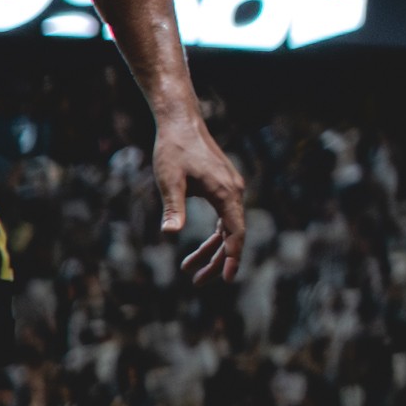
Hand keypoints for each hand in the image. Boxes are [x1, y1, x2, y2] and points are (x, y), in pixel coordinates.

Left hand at [150, 101, 250, 281]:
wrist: (181, 123)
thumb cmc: (174, 150)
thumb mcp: (169, 181)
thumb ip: (173, 208)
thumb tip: (169, 234)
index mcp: (226, 193)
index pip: (235, 232)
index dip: (232, 257)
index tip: (226, 279)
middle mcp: (234, 192)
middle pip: (232, 235)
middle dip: (217, 261)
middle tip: (198, 283)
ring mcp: (230, 189)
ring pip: (227, 227)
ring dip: (212, 250)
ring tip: (189, 269)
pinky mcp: (222, 186)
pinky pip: (223, 217)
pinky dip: (213, 235)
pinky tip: (197, 246)